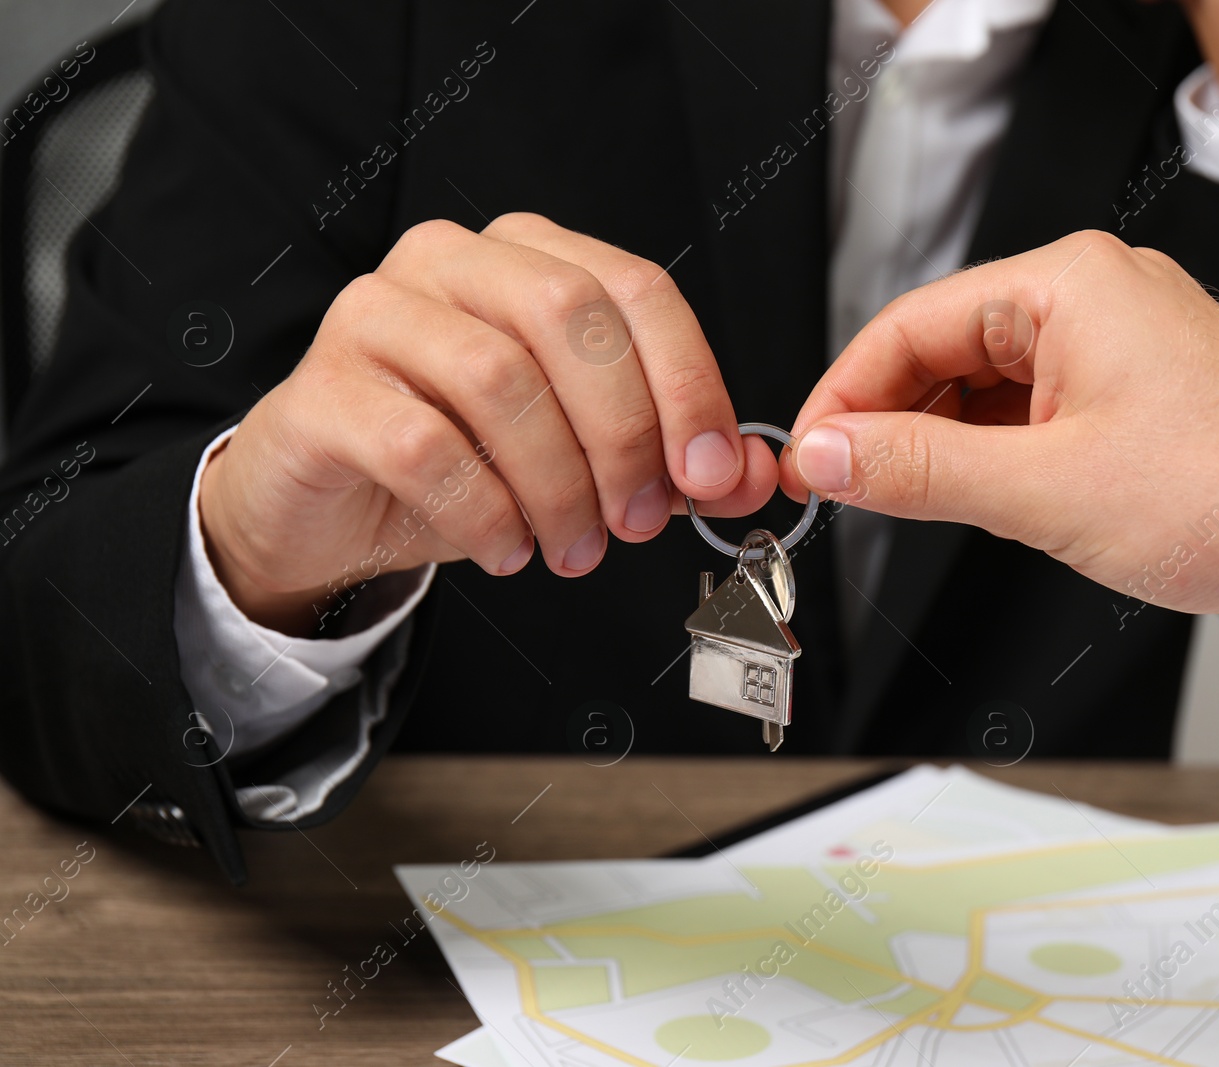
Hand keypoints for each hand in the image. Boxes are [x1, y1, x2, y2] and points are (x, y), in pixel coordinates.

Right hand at [200, 214, 774, 634]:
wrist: (331, 504)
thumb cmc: (462, 462)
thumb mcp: (584, 460)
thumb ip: (674, 462)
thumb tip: (754, 478)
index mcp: (527, 258)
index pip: (636, 289)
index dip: (689, 384)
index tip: (714, 475)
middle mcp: (450, 262)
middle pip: (573, 318)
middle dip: (626, 433)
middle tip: (638, 522)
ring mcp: (375, 314)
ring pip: (499, 379)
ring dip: (558, 484)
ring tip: (573, 550)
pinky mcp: (322, 390)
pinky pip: (421, 444)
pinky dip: (483, 511)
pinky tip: (506, 549)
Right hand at [785, 232, 1218, 741]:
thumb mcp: (1044, 489)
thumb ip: (918, 468)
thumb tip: (833, 456)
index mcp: (1071, 284)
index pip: (909, 324)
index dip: (844, 396)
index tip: (808, 456)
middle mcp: (1100, 298)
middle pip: (948, 350)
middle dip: (893, 422)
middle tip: (846, 491)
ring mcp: (1126, 347)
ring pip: (993, 387)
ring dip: (946, 445)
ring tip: (913, 507)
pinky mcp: (1146, 395)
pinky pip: (1040, 412)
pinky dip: (999, 456)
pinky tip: (983, 502)